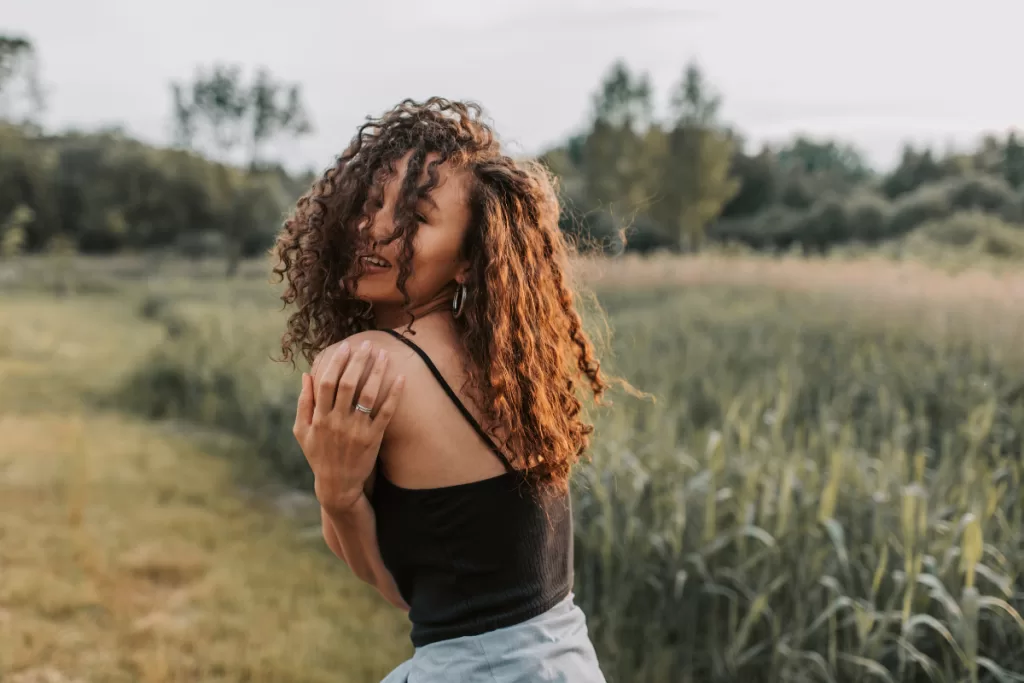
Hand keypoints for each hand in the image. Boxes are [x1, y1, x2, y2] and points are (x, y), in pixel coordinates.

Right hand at [293, 340, 404, 515]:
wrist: (337, 485)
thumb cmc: (318, 455)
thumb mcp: (302, 431)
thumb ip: (303, 403)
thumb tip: (307, 375)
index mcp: (319, 417)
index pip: (327, 382)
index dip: (336, 362)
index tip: (345, 347)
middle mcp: (337, 421)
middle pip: (348, 384)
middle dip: (358, 361)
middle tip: (368, 343)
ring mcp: (356, 430)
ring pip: (368, 395)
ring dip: (377, 372)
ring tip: (384, 354)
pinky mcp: (373, 439)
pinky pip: (386, 413)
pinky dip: (394, 395)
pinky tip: (401, 378)